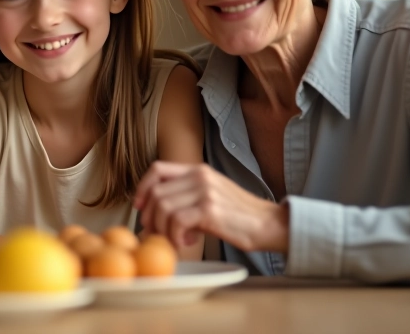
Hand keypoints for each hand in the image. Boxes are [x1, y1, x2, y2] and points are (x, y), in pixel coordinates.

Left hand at [133, 161, 289, 252]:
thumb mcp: (211, 195)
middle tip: (157, 232)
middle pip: (156, 192)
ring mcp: (205, 191)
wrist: (269, 224)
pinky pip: (176, 221)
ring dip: (163, 230)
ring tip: (176, 239)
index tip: (139, 207)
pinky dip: (175, 236)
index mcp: (198, 170)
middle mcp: (200, 176)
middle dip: (150, 216)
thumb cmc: (239, 216)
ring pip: (163, 207)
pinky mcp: (210, 210)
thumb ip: (186, 196)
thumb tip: (155, 212)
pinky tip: (187, 242)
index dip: (142, 188)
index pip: (157, 169)